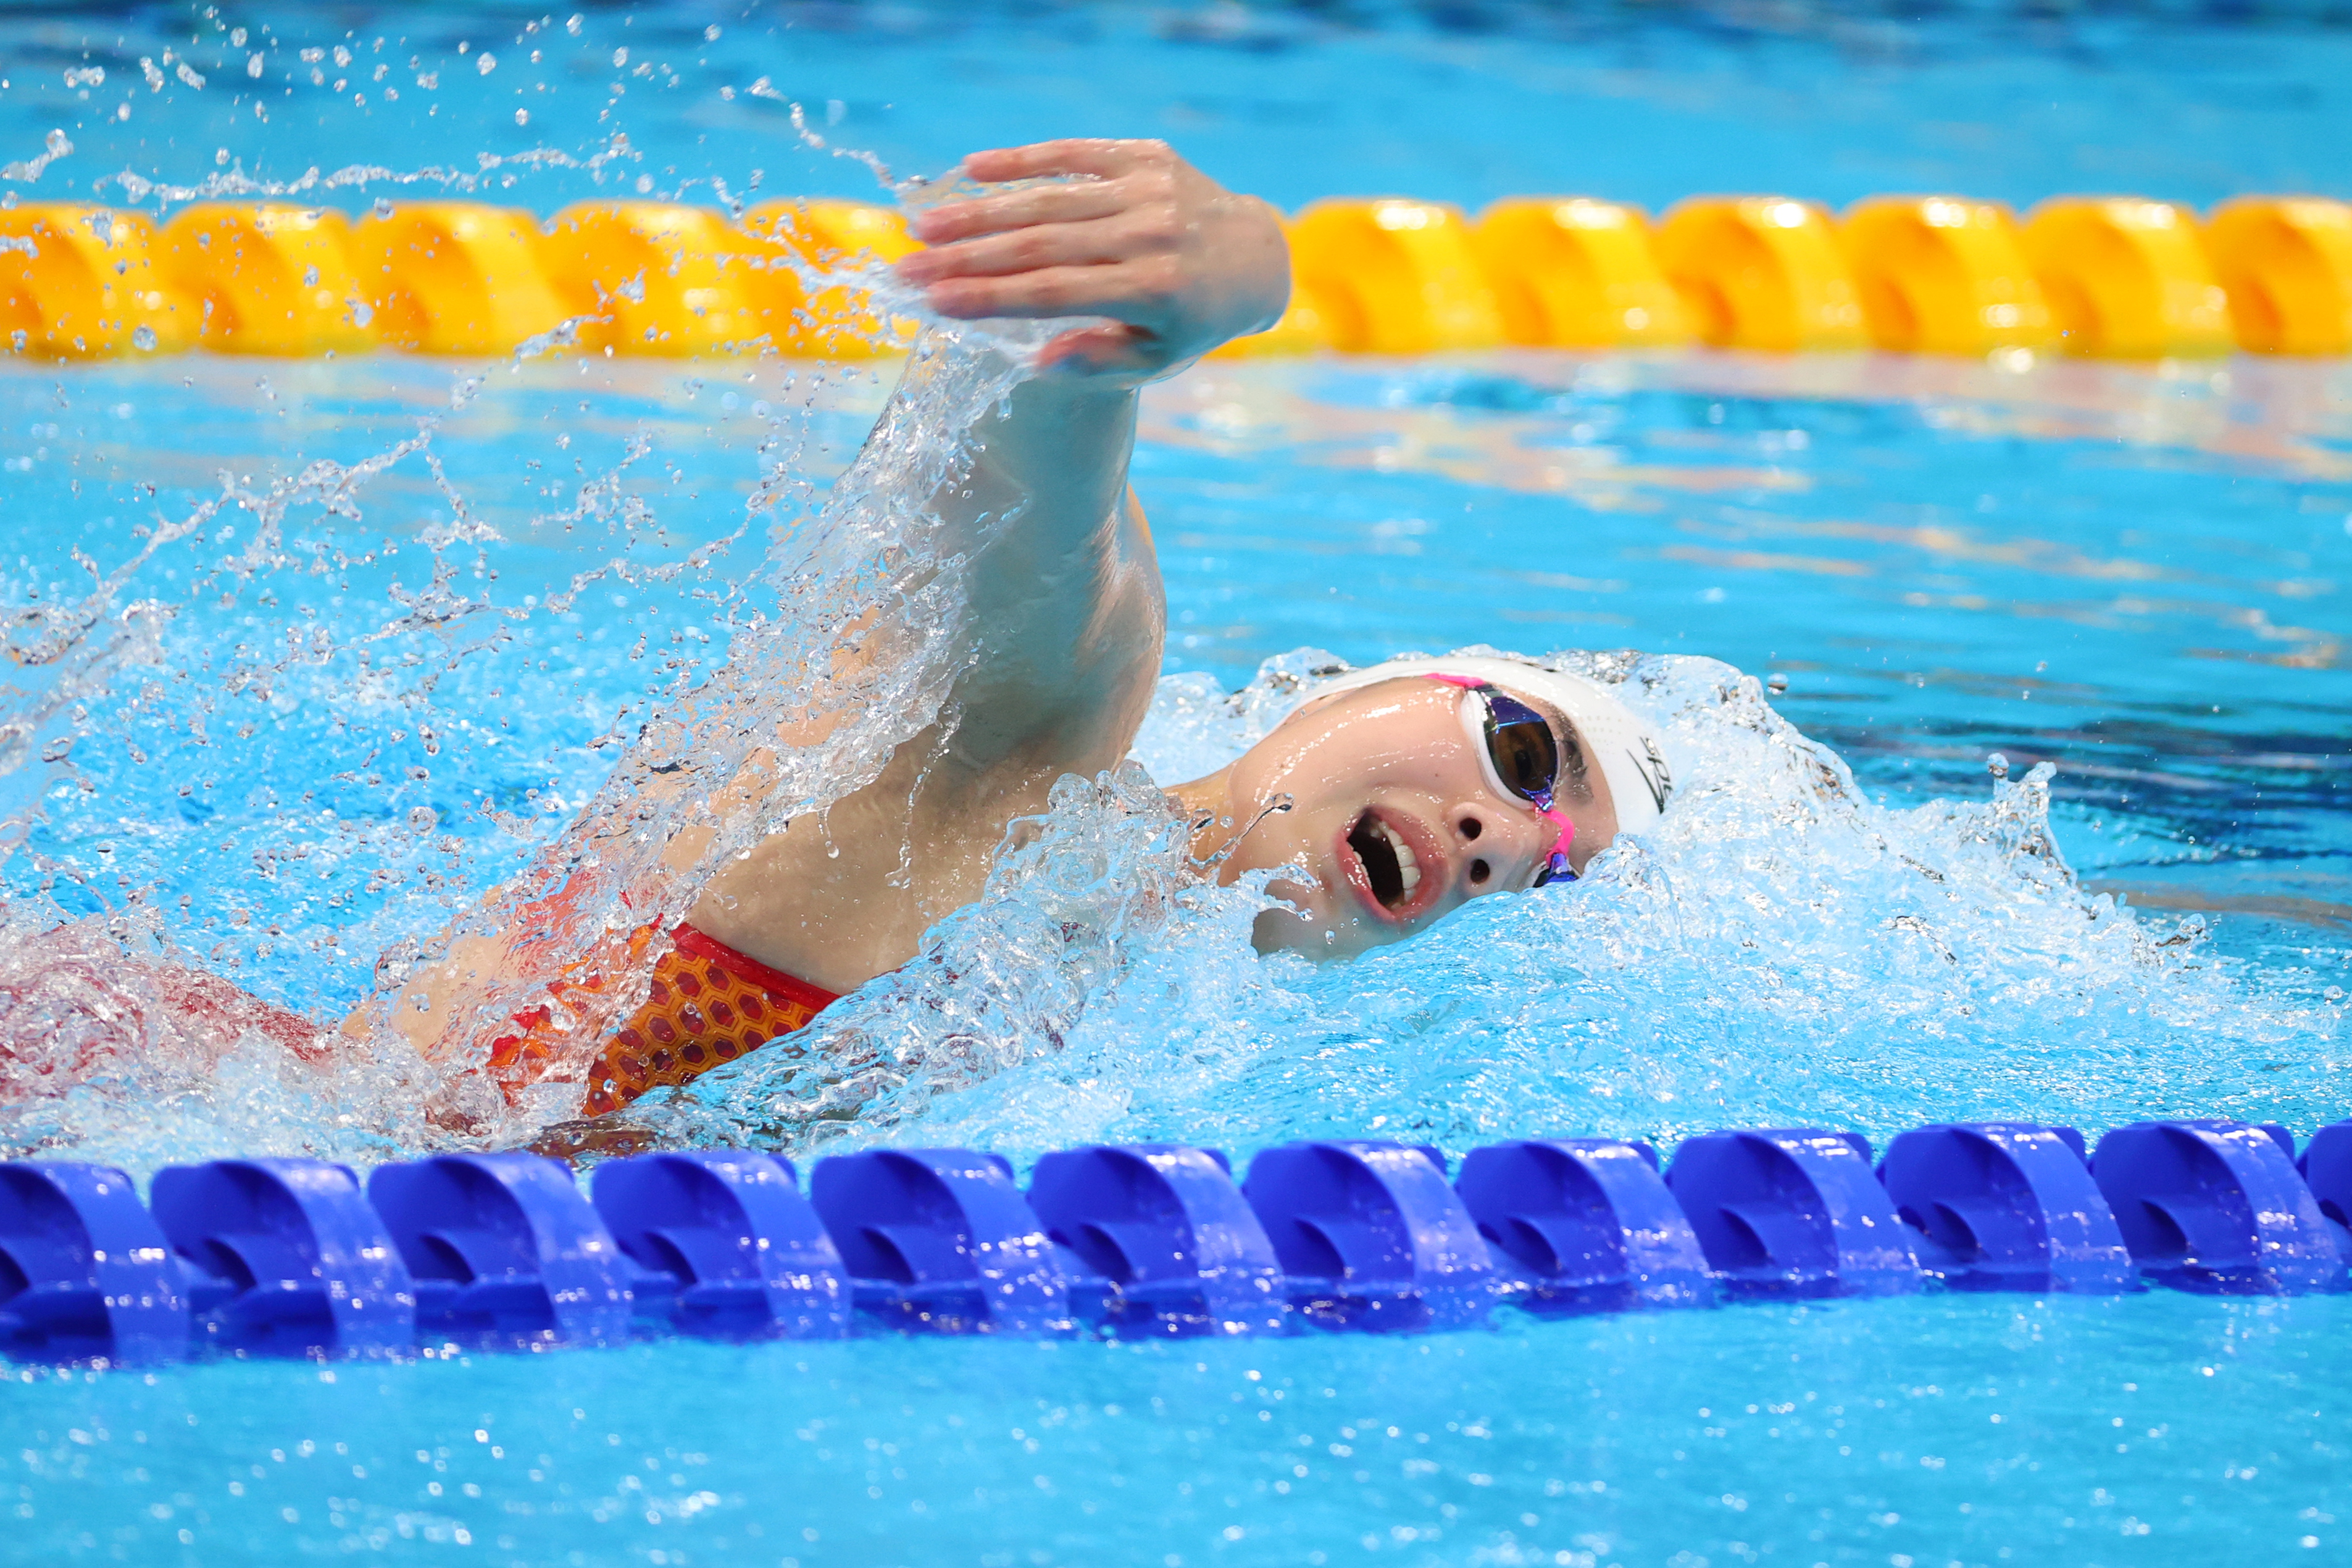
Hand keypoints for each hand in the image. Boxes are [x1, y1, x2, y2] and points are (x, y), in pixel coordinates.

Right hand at [894, 139, 1289, 382]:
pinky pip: (1075, 154)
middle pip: (1039, 246)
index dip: (988, 298)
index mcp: (1153, 292)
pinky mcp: (1146, 156)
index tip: (933, 304)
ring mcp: (1148, 190)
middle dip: (964, 258)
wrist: (1254, 255)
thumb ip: (1100, 363)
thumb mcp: (1157, 359)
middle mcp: (1150, 236)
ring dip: (979, 211)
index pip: (1053, 294)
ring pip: (1048, 200)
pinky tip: (972, 169)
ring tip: (923, 225)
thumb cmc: (1193, 320)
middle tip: (906, 269)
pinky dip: (1023, 161)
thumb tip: (1036, 361)